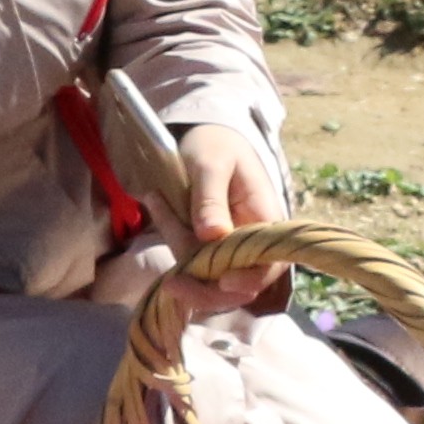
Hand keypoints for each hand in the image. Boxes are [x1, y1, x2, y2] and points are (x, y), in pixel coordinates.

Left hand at [171, 115, 288, 311]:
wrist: (208, 137)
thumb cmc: (216, 145)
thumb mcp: (211, 163)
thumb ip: (210, 198)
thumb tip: (212, 235)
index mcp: (267, 221)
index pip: (267, 266)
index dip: (248, 281)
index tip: (221, 281)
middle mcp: (254, 242)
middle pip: (238, 285)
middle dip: (203, 286)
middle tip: (171, 284)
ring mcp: (232, 248)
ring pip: (209, 276)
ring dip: (181, 253)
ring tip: (157, 201)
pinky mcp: (211, 249)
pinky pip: (193, 261)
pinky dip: (174, 243)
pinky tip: (158, 205)